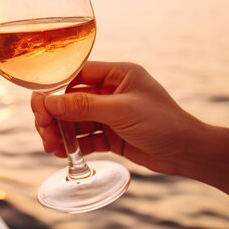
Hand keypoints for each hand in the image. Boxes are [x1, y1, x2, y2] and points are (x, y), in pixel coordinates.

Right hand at [32, 62, 203, 174]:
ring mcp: (110, 114)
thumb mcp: (121, 111)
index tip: (40, 108)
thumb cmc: (163, 124)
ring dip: (61, 133)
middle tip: (44, 132)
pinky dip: (73, 145)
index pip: (75, 76)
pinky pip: (85, 137)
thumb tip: (48, 102)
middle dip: (54, 116)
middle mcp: (111, 92)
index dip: (54, 90)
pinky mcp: (111, 135)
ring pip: (75, 120)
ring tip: (51, 147)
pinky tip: (63, 154)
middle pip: (70, 100)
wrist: (189, 153)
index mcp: (117, 75)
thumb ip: (84, 106)